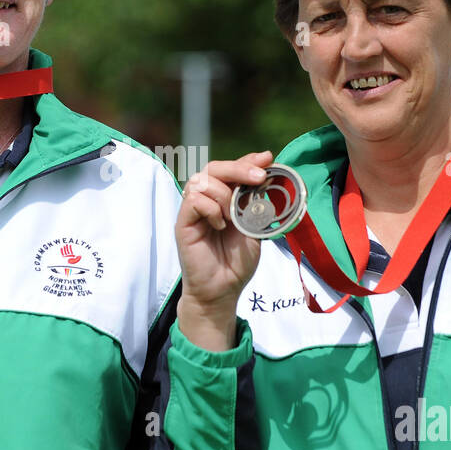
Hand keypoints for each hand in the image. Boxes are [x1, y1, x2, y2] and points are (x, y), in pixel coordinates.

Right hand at [176, 151, 273, 350]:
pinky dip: (211, 208)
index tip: (268, 159)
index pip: (231, 169)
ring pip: (202, 180)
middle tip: (259, 177)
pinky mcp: (183, 222)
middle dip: (239, 168)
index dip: (248, 161)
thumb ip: (255, 202)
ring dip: (223, 193)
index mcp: (223, 198)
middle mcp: (206, 199)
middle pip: (214, 167)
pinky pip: (193, 199)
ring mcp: (193, 210)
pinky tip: (220, 225)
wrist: (223, 290)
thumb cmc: (237, 261)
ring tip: (234, 217)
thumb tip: (268, 176)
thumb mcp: (253, 227)